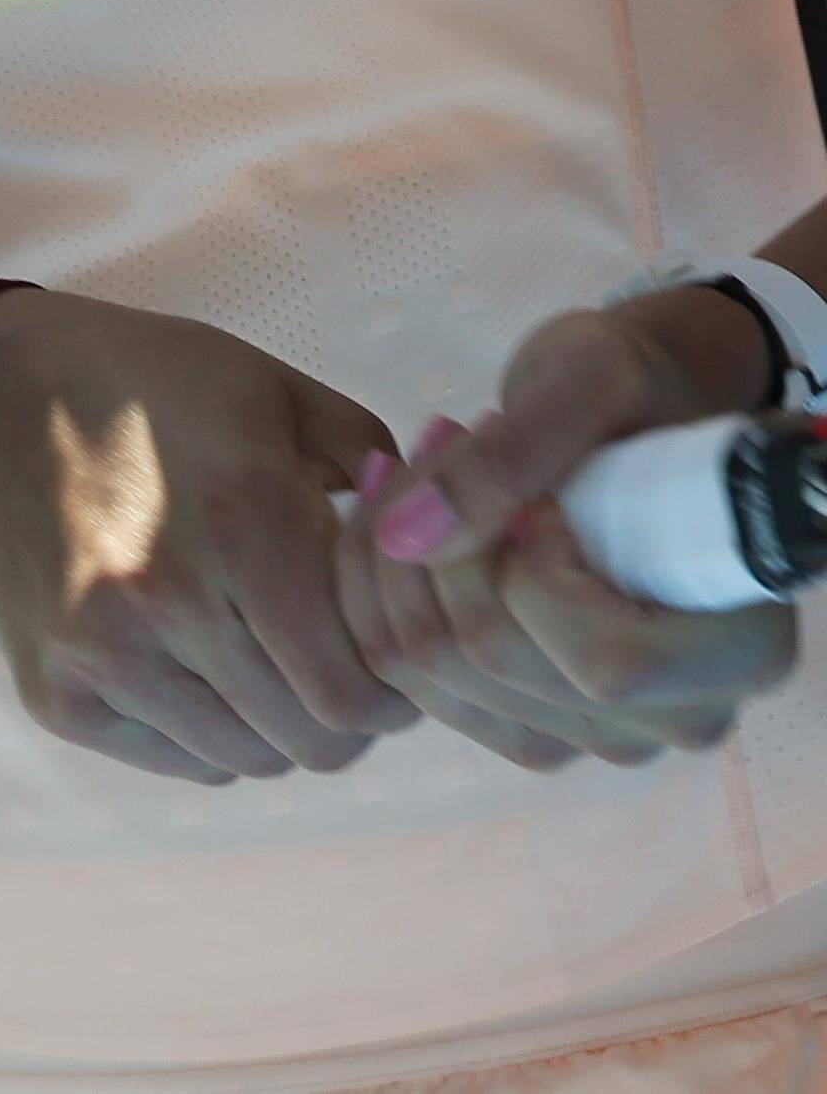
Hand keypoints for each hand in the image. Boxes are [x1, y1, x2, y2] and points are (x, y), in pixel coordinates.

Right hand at [0, 289, 430, 786]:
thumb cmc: (143, 385)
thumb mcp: (266, 386)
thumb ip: (369, 460)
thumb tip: (436, 536)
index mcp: (243, 519)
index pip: (357, 689)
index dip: (396, 685)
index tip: (396, 655)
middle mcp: (170, 602)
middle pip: (312, 739)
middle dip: (349, 711)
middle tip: (345, 663)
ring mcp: (105, 660)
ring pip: (252, 758)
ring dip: (282, 723)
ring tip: (275, 656)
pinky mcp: (60, 699)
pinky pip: (184, 761)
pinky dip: (216, 730)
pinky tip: (205, 660)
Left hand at [331, 310, 798, 769]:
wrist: (621, 417)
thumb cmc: (631, 390)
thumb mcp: (586, 383)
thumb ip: (510, 456)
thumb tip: (411, 535)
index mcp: (738, 648)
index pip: (602, 663)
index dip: (533, 567)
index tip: (535, 489)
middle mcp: (677, 718)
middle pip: (493, 661)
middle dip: (436, 535)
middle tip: (442, 436)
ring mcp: (599, 735)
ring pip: (433, 677)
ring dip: (396, 556)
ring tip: (424, 462)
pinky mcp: (530, 727)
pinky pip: (413, 683)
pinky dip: (379, 590)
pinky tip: (402, 511)